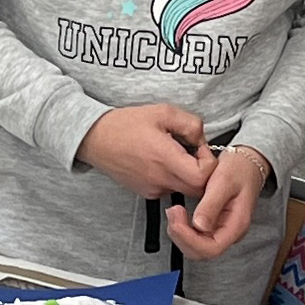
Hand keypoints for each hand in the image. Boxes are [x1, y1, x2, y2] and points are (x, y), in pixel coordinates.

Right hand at [79, 105, 212, 200]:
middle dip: (202, 171)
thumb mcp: (163, 112)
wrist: (95, 139)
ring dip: (188, 174)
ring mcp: (152, 189)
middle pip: (198, 188)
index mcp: (165, 159)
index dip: (209, 163)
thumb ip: (191, 124)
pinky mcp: (146, 193)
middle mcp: (160, 180)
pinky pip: (170, 189)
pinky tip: (161, 160)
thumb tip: (202, 140)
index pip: (203, 176)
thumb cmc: (126, 124)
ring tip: (174, 153)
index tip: (199, 147)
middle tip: (192, 151)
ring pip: (184, 189)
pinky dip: (173, 177)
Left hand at [167, 145, 270, 261]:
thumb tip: (199, 225)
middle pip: (202, 252)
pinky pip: (195, 237)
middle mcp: (230, 233)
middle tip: (172, 212)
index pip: (212, 248)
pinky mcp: (214, 226)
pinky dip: (182, 229)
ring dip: (180, 233)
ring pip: (196, 247)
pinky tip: (178, 215)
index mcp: (237, 225)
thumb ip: (211, 204)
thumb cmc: (239, 169)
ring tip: (173, 211)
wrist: (247, 163)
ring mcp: (221, 231)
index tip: (177, 220)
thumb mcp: (224, 181)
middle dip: (181, 237)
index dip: (190, 240)